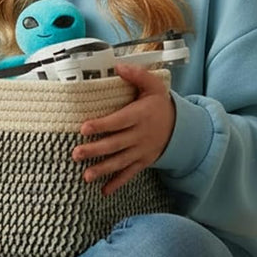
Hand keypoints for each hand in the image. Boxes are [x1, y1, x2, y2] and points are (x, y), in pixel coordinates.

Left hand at [73, 62, 175, 195]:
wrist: (181, 127)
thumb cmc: (160, 104)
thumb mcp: (153, 85)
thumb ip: (137, 75)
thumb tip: (118, 66)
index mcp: (140, 115)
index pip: (118, 121)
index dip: (101, 125)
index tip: (84, 128)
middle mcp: (140, 135)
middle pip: (115, 144)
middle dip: (95, 150)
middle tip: (76, 154)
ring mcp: (142, 151)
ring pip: (120, 162)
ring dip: (102, 170)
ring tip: (86, 176)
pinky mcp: (143, 161)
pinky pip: (130, 174)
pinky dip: (117, 183)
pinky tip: (103, 191)